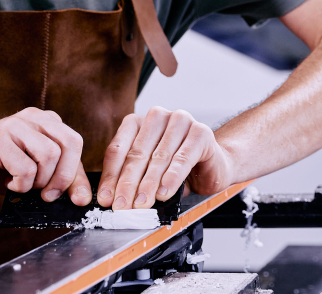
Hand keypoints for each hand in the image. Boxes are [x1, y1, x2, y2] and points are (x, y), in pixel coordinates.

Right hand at [0, 107, 92, 205]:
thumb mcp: (31, 171)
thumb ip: (54, 175)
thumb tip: (79, 195)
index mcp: (43, 120)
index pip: (74, 143)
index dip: (79, 175)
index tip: (80, 200)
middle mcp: (32, 117)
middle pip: (69, 144)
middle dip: (64, 177)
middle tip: (47, 196)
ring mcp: (14, 125)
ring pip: (49, 156)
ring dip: (39, 181)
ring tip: (22, 186)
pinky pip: (26, 168)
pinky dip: (21, 185)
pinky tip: (9, 184)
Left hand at [96, 107, 232, 209]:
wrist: (214, 166)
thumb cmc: (179, 169)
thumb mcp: (149, 174)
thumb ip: (132, 180)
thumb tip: (112, 198)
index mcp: (140, 122)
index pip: (119, 149)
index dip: (111, 176)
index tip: (107, 199)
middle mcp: (159, 117)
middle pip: (138, 153)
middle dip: (128, 183)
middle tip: (122, 205)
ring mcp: (181, 121)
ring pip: (159, 156)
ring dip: (149, 183)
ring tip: (142, 203)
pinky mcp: (201, 132)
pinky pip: (183, 158)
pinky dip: (172, 178)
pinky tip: (164, 193)